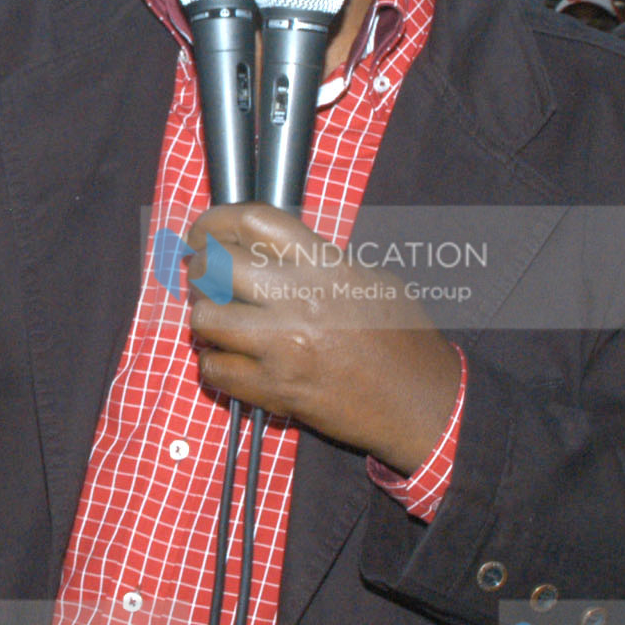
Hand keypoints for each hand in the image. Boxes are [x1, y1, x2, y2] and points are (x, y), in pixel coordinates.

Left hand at [182, 203, 462, 476]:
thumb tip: (264, 252)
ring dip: (205, 318)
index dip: (216, 221)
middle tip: (206, 278)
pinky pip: (214, 368)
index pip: (253, 222)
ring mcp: (283, 346)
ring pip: (205, 318)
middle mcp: (299, 300)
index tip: (204, 231)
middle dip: (200, 269)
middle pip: (216, 266)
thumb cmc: (403, 339)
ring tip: (220, 321)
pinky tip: (231, 359)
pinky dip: (215, 362)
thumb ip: (317, 261)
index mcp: (325, 266)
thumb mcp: (369, 280)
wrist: (423, 404)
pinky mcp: (275, 389)